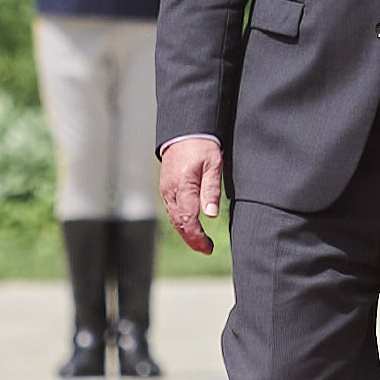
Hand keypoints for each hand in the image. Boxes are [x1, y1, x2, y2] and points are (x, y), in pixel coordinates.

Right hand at [160, 134, 227, 254]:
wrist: (184, 130)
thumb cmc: (202, 145)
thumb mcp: (213, 165)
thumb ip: (211, 190)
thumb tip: (210, 215)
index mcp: (183, 186)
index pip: (188, 220)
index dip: (197, 237)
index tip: (208, 247)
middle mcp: (171, 191)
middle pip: (178, 223)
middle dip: (191, 239)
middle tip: (206, 249)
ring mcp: (166, 190)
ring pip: (173, 218)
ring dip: (185, 232)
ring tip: (200, 242)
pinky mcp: (166, 187)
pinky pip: (171, 210)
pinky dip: (180, 221)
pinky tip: (190, 226)